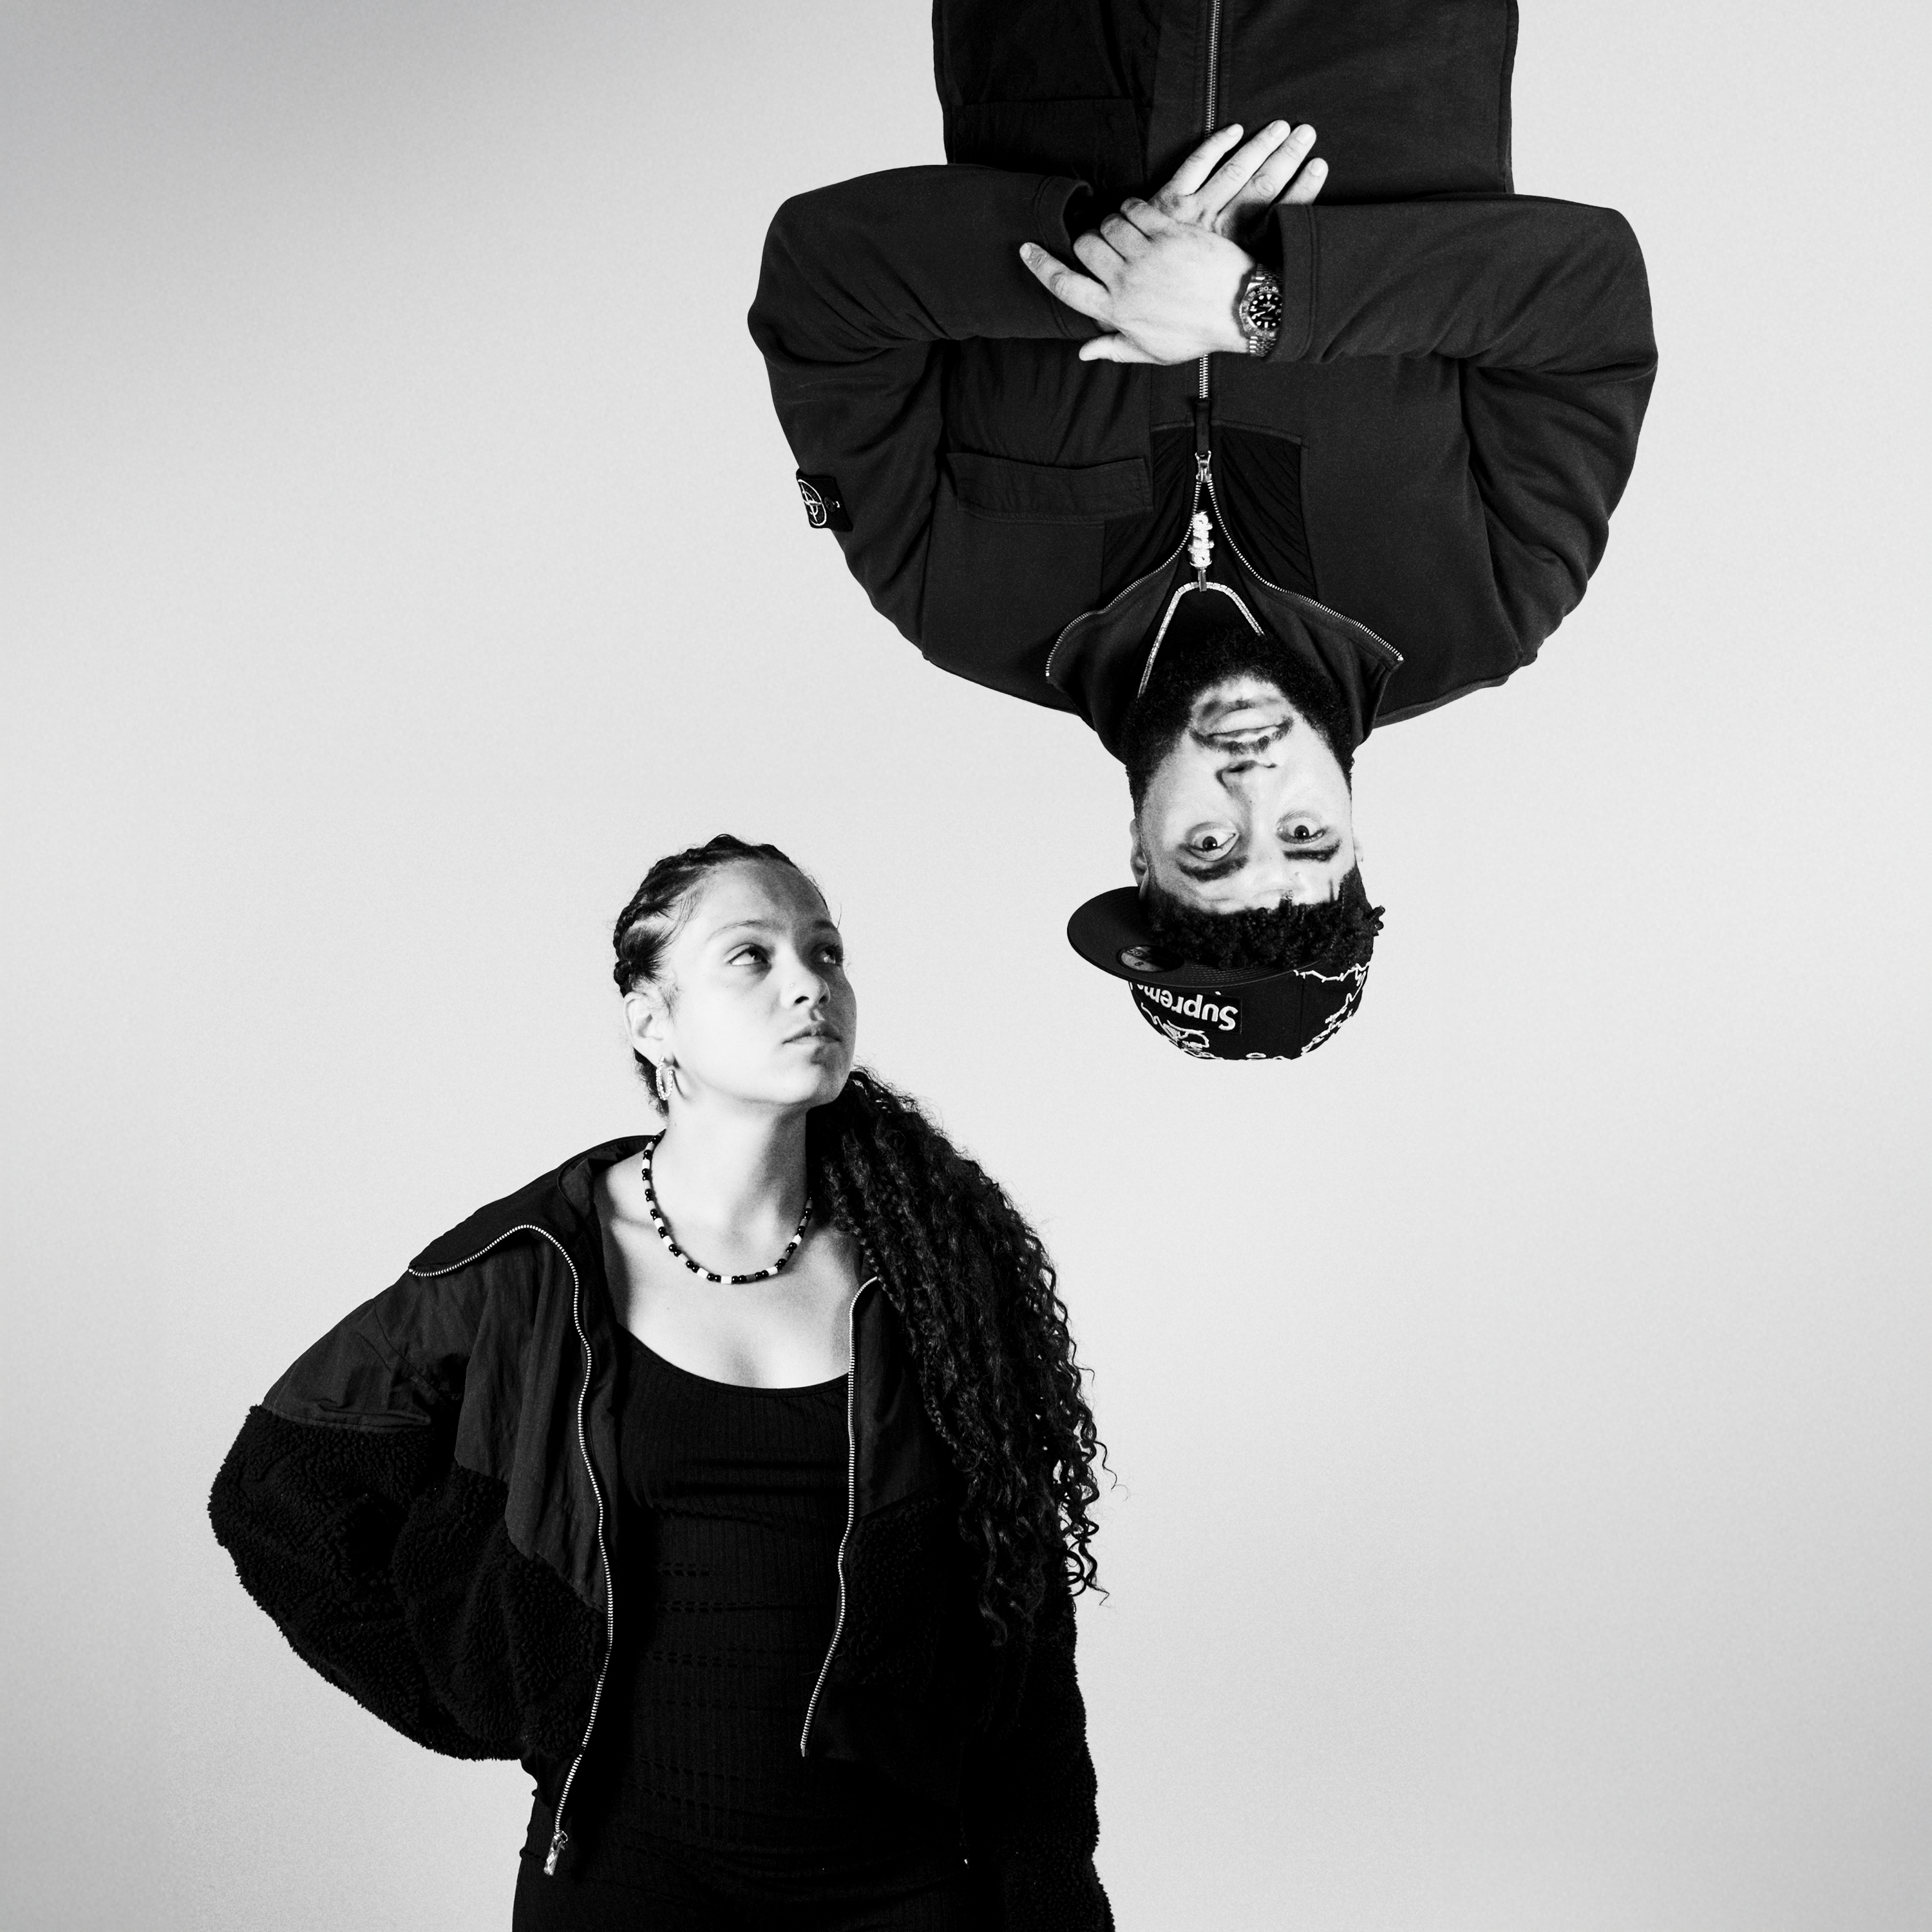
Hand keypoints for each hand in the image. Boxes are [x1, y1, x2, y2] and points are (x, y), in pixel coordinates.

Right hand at [1020, 122, 1325, 365]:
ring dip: (1111, 223)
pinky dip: (1133, 209)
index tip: (1027, 250)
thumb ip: (1114, 348)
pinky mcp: (1170, 230)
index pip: (1065, 287)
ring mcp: (1148, 254)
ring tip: (1125, 232)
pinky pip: (1136, 208)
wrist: (1242, 309)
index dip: (1041, 267)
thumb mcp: (1153, 351)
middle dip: (1086, 241)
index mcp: (1117, 313)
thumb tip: (1082, 352)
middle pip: (1084, 247)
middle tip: (1101, 244)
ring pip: (1108, 223)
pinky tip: (1142, 217)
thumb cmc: (1196, 333)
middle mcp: (1126, 282)